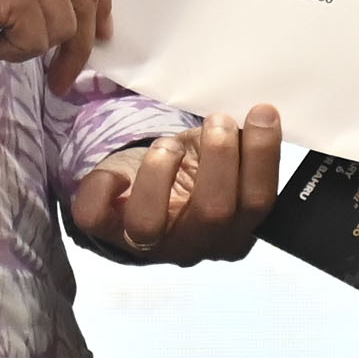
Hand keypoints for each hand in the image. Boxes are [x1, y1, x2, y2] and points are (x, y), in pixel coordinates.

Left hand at [70, 106, 283, 263]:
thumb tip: (261, 114)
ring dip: (160, 171)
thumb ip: (241, 148)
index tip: (262, 112)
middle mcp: (194, 245)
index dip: (262, 157)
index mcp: (233, 231)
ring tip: (168, 143)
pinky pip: (95, 217)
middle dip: (219, 158)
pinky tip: (119, 172)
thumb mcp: (223, 162)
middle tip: (219, 121)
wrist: (144, 197)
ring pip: (148, 224)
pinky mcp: (107, 232)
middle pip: (212, 213)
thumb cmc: (194, 174)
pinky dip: (104, 186)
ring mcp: (148, 244)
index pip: (257, 204)